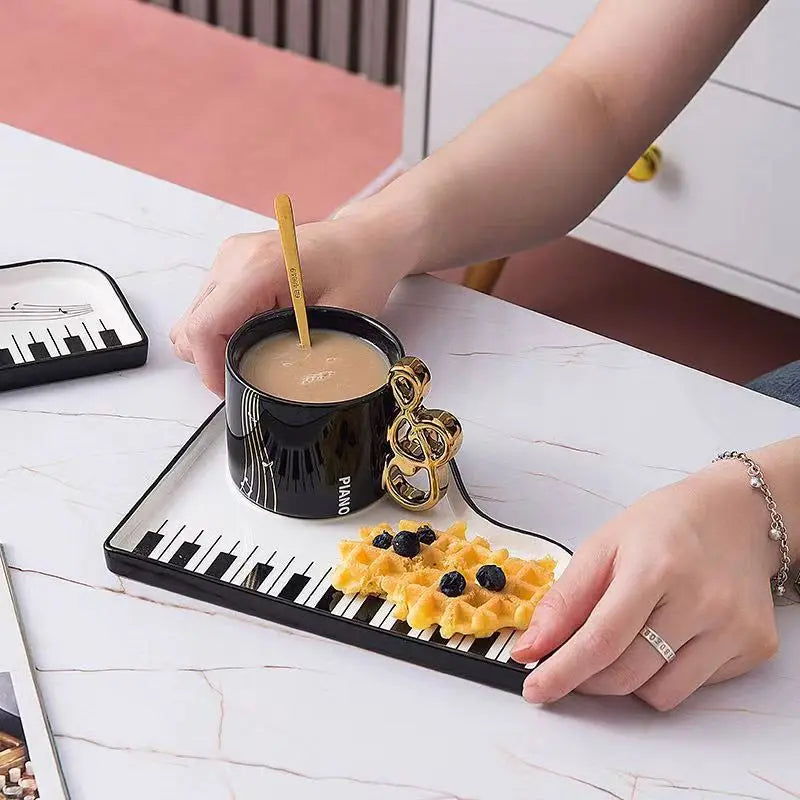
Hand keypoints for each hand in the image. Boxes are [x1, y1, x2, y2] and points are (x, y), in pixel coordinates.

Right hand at [170, 216, 404, 395]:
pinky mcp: (230, 264)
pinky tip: (258, 333)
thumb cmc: (359, 269)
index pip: (204, 328)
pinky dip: (224, 330)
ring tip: (258, 351)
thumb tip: (276, 386)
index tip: (231, 390)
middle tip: (250, 374)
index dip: (211, 369)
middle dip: (213, 360)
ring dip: (218, 345)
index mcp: (258, 267)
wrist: (362, 239)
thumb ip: (303, 352)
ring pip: (195, 319)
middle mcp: (234, 258)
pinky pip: (209, 308)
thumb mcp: (340, 319)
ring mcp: (228, 258)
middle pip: (190, 327)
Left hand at [512, 460, 779, 709]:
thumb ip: (565, 599)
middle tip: (572, 663)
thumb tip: (532, 647)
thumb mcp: (603, 546)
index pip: (601, 639)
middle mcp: (702, 601)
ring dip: (627, 681)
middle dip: (587, 679)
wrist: (736, 515)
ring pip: (660, 694)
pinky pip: (693, 688)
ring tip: (627, 640)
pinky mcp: (755, 646)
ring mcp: (734, 627)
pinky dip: (665, 674)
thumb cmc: (663, 527)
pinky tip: (668, 636)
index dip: (563, 672)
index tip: (535, 689)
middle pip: (627, 673)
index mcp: (656, 567)